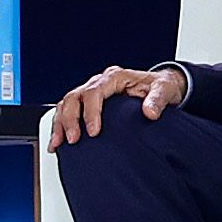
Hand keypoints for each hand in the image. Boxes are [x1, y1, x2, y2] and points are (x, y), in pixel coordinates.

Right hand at [43, 61, 185, 149]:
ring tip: (58, 144)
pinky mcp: (87, 104)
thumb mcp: (164, 89)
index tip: (94, 132)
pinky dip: (59, 127)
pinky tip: (56, 143)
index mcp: (114, 78)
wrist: (160, 88)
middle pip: (74, 97)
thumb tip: (150, 113)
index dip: (90, 112)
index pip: (93, 92)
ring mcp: (90, 93)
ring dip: (59, 124)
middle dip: (70, 119)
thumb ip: (157, 100)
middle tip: (74, 140)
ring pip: (66, 104)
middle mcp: (99, 83)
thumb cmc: (160, 87)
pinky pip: (67, 112)